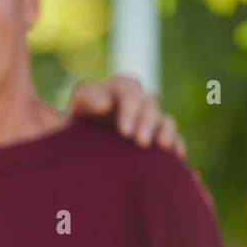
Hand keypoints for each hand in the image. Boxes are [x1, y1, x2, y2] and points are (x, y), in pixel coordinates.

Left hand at [68, 75, 185, 156]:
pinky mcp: (159, 136)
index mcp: (115, 89)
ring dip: (165, 133)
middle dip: (146, 124)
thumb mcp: (70, 111)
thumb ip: (84, 101)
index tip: (124, 132)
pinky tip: (175, 157)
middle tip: (140, 143)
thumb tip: (104, 105)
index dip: (130, 110)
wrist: (77, 147)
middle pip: (149, 105)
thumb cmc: (71, 126)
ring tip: (162, 148)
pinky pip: (174, 137)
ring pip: (165, 120)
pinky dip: (176, 145)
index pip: (128, 91)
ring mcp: (150, 118)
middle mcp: (136, 101)